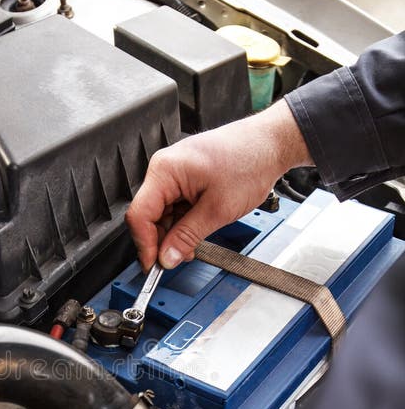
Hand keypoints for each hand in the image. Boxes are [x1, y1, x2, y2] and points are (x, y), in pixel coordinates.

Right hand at [126, 99, 312, 270]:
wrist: (270, 143)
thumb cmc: (250, 161)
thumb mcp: (218, 210)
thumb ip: (187, 236)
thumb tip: (167, 257)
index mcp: (165, 170)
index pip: (139, 215)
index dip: (144, 245)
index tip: (154, 265)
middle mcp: (164, 168)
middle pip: (148, 215)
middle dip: (161, 241)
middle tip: (176, 259)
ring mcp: (174, 171)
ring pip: (161, 213)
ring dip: (174, 233)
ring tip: (192, 245)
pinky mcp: (184, 176)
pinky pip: (174, 205)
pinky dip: (182, 222)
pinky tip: (195, 231)